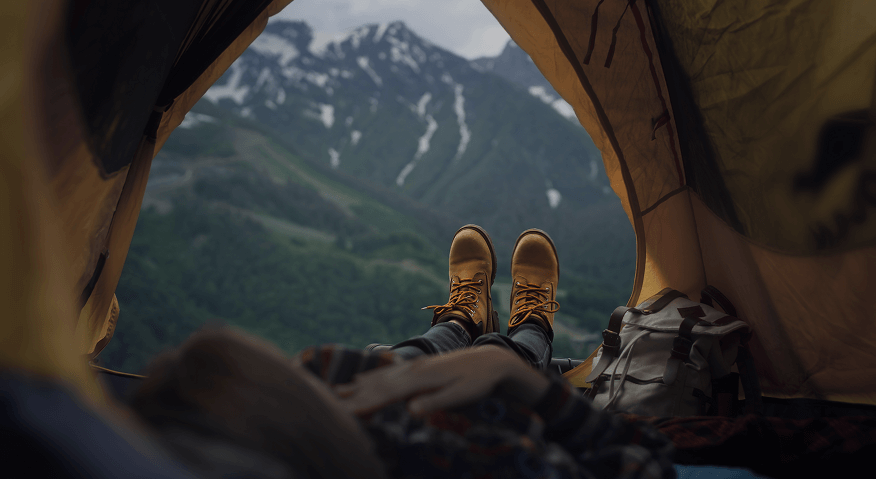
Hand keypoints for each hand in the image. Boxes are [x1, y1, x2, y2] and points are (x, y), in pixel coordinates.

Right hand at [334, 345, 549, 416]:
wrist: (492, 361)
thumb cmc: (478, 382)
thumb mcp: (462, 394)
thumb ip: (436, 401)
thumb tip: (411, 409)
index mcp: (420, 379)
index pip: (385, 395)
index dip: (363, 405)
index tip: (343, 415)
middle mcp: (412, 371)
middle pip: (375, 386)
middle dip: (350, 397)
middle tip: (325, 406)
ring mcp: (413, 368)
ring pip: (378, 379)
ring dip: (355, 387)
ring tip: (333, 394)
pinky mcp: (417, 368)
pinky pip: (386, 374)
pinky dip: (369, 379)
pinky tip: (359, 381)